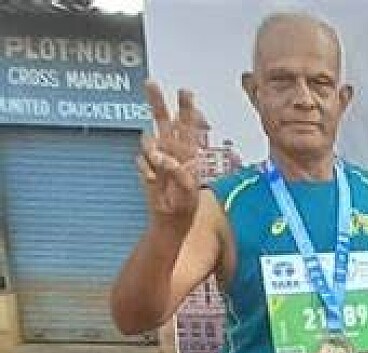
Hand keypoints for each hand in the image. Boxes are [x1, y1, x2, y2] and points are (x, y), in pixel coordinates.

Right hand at [137, 81, 204, 236]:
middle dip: (157, 101)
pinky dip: (146, 169)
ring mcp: (157, 156)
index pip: (188, 125)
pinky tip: (154, 179)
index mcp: (190, 150)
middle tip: (150, 82)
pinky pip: (140, 160)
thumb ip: (178, 172)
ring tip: (162, 166)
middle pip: (163, 120)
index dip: (186, 108)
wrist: (171, 217)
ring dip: (152, 150)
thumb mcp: (189, 190)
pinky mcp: (145, 166)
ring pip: (148, 139)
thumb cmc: (186, 203)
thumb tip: (163, 158)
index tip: (185, 91)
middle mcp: (173, 148)